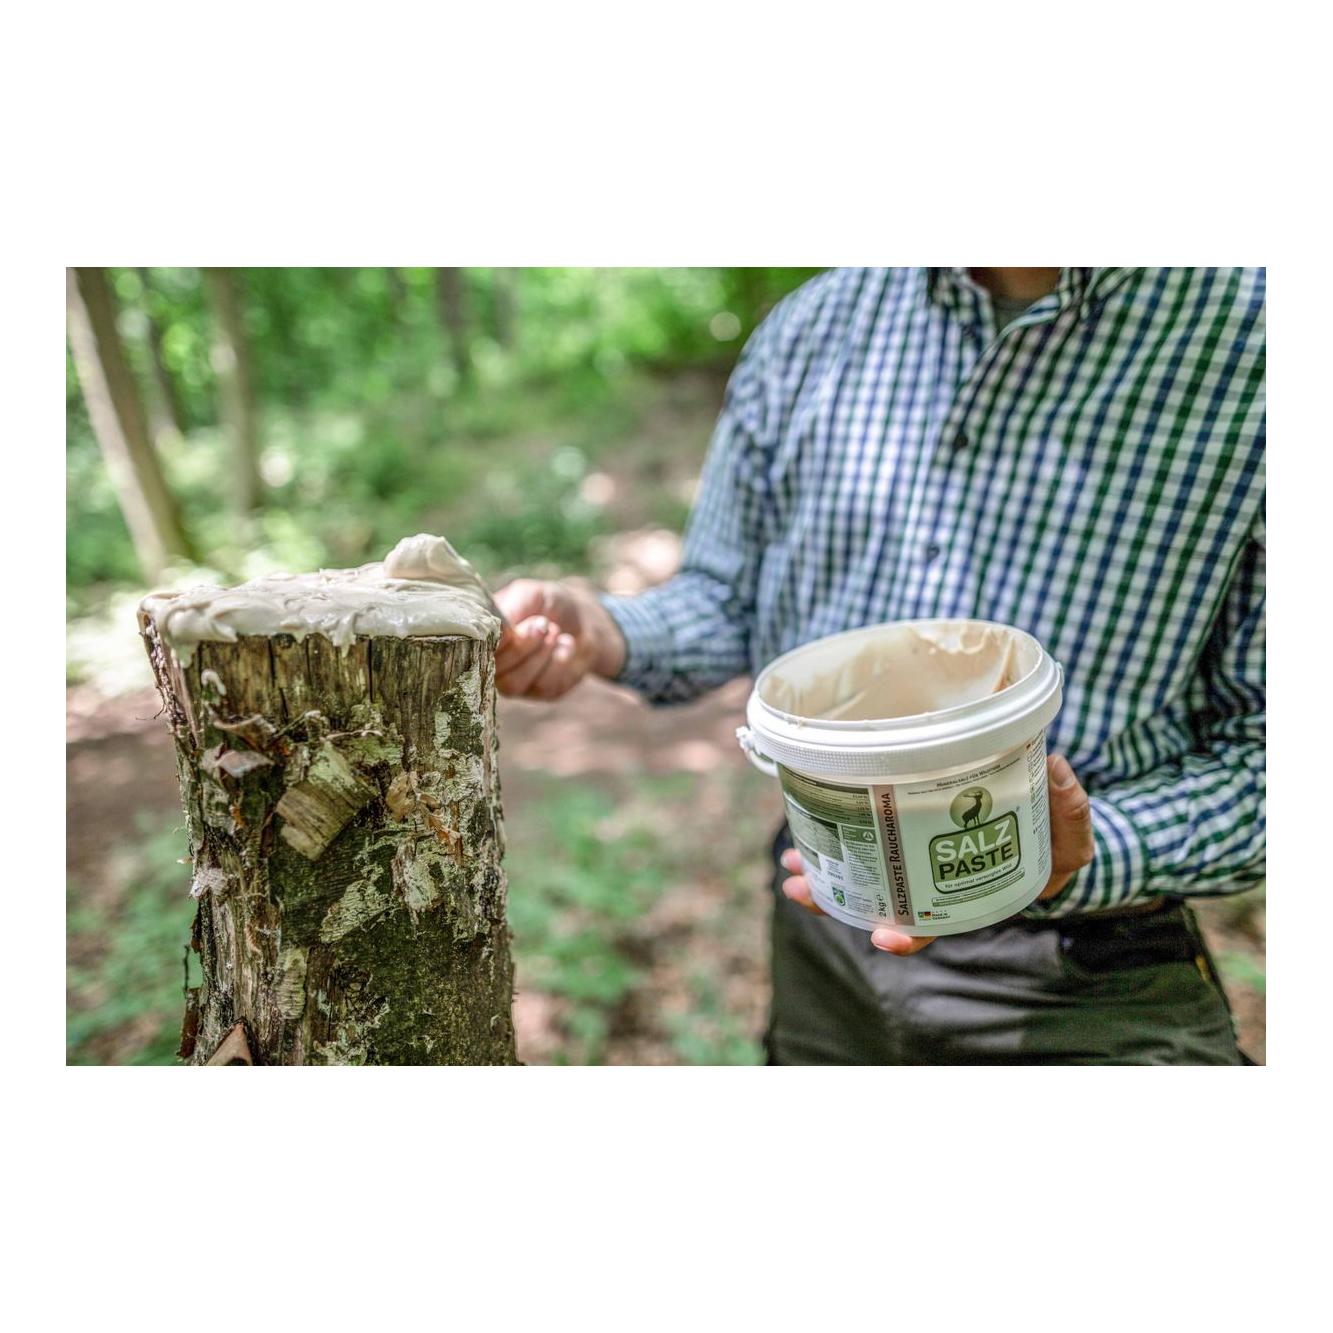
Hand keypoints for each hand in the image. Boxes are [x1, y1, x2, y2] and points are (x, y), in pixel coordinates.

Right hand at [493, 579, 626, 700]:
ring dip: (540, 655)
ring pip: (513, 684)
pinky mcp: (539, 692)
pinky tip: (565, 645)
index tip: (514, 628)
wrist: (586, 621)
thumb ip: (511, 608)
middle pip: (494, 670)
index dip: (494, 642)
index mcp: (484, 635)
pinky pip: (542, 687)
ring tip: (555, 632)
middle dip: (522, 647)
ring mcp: (513, 680)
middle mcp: (492, 662)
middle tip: (543, 624)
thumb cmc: (552, 603)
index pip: (474, 648)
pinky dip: (559, 662)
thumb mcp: (531, 595)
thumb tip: (496, 629)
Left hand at [780, 753, 1094, 954]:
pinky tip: (806, 821)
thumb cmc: (1053, 831)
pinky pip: (860, 832)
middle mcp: (934, 882)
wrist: (1040, 805)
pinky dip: (834, 830)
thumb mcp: (1071, 830)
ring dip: (824, 868)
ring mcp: (913, 855)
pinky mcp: (900, 821)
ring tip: (790, 861)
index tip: (884, 935)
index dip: (908, 933)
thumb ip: (1070, 812)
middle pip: (879, 902)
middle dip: (837, 902)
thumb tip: (1054, 771)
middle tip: (800, 888)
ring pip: (861, 871)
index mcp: (970, 894)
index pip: (935, 923)